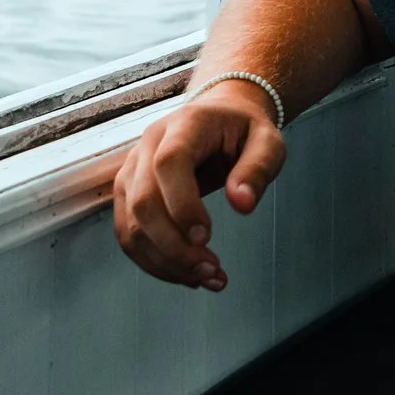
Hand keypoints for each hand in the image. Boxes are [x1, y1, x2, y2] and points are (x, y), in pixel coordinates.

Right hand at [112, 87, 286, 290]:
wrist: (218, 116)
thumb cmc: (242, 130)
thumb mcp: (267, 141)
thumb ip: (258, 169)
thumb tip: (242, 205)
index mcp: (184, 125)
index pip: (169, 163)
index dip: (182, 204)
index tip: (207, 236)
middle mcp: (148, 145)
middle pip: (143, 201)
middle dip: (174, 246)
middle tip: (211, 269)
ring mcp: (132, 170)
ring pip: (131, 225)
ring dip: (165, 262)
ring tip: (205, 278)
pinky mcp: (127, 194)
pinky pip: (128, 235)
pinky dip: (153, 262)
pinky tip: (185, 274)